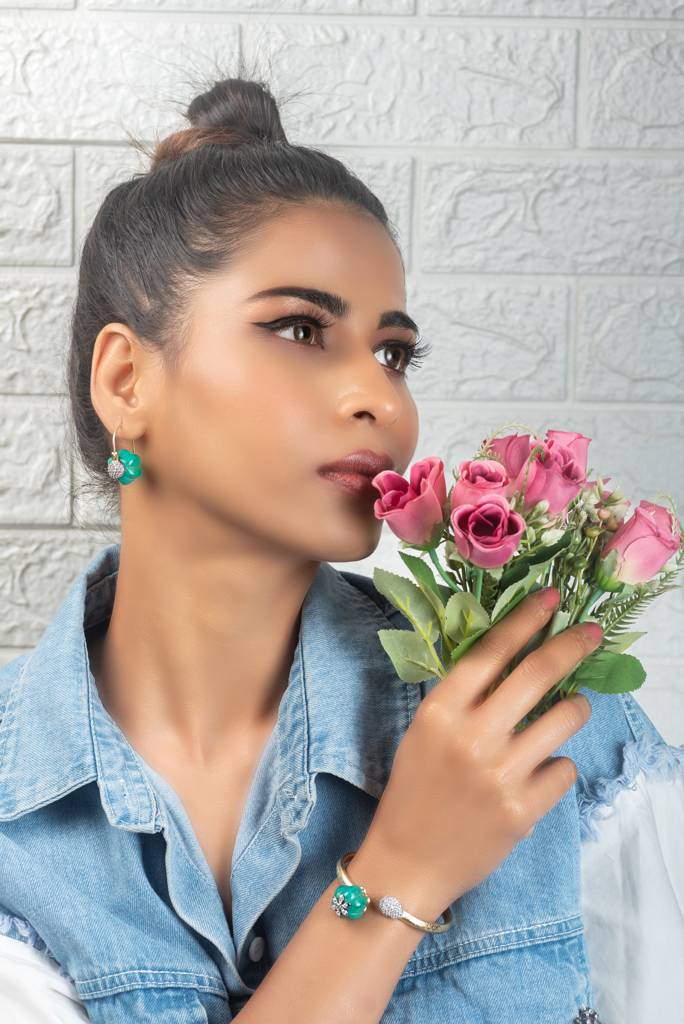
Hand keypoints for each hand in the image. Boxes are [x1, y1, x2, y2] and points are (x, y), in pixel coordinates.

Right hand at [360, 587, 599, 917]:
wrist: (408, 862)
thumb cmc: (414, 790)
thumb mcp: (425, 731)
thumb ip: (463, 697)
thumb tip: (513, 657)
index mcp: (440, 712)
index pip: (491, 652)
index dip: (524, 621)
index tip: (550, 599)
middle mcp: (472, 737)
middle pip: (536, 674)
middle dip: (570, 645)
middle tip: (591, 632)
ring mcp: (500, 774)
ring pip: (564, 719)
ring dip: (576, 708)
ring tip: (572, 709)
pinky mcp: (523, 809)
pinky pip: (564, 769)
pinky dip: (557, 765)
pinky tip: (538, 771)